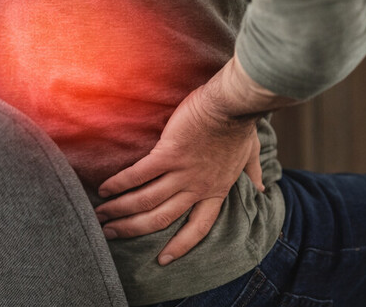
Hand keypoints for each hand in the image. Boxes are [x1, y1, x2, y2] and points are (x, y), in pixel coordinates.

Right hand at [94, 85, 264, 265]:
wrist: (232, 105)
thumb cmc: (240, 125)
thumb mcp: (250, 154)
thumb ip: (252, 173)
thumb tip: (262, 188)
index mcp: (216, 190)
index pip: (199, 228)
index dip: (181, 245)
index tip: (164, 259)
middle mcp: (197, 187)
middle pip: (162, 218)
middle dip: (134, 229)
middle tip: (112, 234)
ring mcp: (182, 172)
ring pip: (147, 200)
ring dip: (121, 209)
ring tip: (102, 214)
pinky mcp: (168, 154)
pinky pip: (139, 175)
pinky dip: (120, 183)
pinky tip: (105, 189)